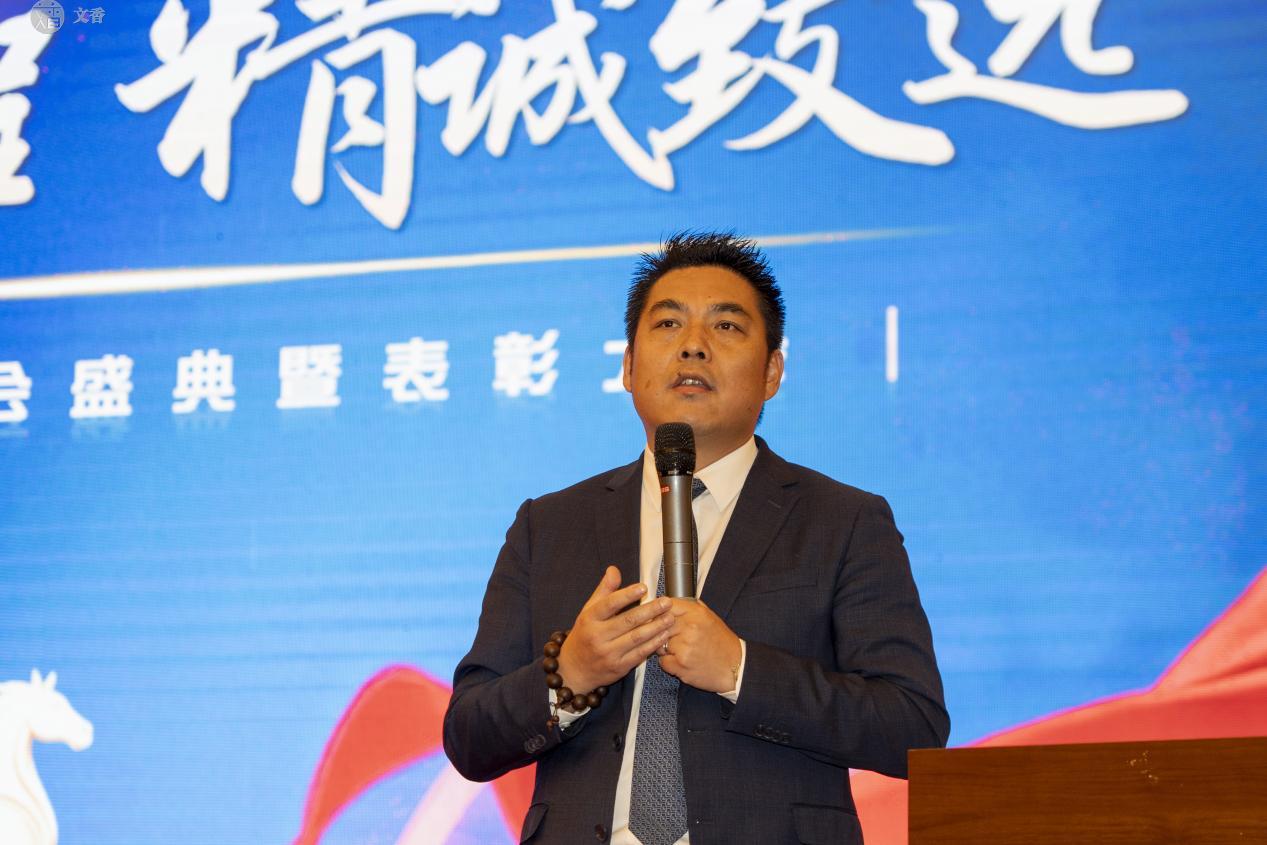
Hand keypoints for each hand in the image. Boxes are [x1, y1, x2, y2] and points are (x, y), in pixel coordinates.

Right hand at [557, 566, 674, 692]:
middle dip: (650, 610)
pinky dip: (653, 644)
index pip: (609, 604)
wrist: (574, 670)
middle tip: (666, 602)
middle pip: (627, 621)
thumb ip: (604, 591)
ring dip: (656, 627)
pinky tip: (664, 635)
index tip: (644, 587)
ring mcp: (608, 653)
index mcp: (589, 619)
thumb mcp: (588, 611)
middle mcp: (597, 636)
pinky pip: (639, 654)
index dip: (627, 595)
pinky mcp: (618, 667)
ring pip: (636, 638)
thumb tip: (614, 570)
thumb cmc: (584, 635)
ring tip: (670, 617)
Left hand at [659, 600, 741, 692]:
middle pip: (660, 625)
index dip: (662, 612)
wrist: (735, 668)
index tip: (661, 617)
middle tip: (674, 638)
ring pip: (660, 644)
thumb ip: (692, 608)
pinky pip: (662, 661)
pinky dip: (669, 663)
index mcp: (697, 614)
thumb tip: (671, 603)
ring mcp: (684, 647)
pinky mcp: (680, 664)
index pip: (668, 605)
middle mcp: (690, 627)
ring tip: (683, 651)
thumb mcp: (711, 618)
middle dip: (664, 632)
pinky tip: (683, 662)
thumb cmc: (723, 644)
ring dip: (666, 649)